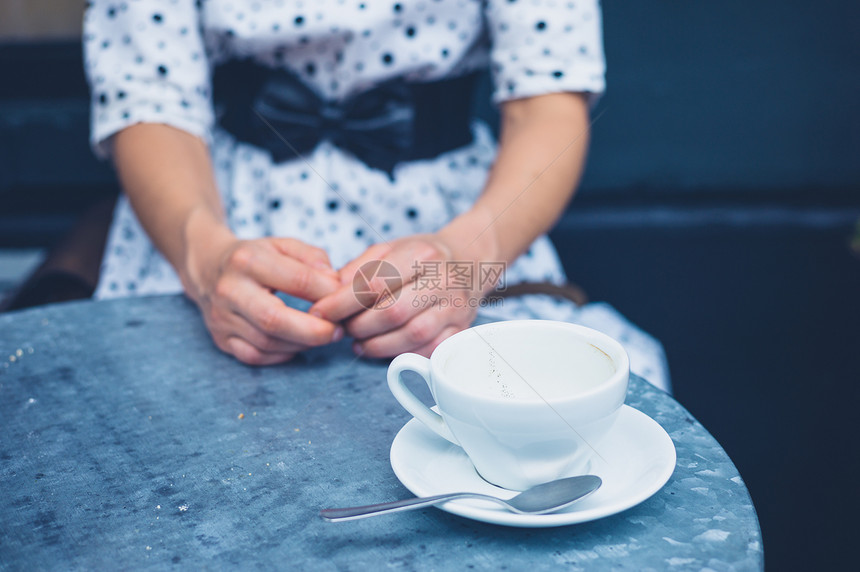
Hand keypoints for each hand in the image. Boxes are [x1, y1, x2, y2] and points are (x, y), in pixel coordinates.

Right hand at [186, 235, 343, 364]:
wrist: (207, 267)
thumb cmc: (255, 257)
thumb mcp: (282, 244)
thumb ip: (311, 257)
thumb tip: (333, 281)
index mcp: (247, 260)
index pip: (296, 280)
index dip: (327, 293)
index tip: (344, 299)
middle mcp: (229, 290)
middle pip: (274, 319)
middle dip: (313, 330)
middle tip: (338, 331)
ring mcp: (221, 317)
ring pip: (266, 343)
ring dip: (301, 344)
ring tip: (323, 336)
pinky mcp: (220, 338)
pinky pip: (254, 356)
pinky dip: (281, 355)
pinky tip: (298, 345)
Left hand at [310, 234, 489, 357]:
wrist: (469, 261)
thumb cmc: (422, 257)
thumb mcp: (389, 248)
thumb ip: (358, 269)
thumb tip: (330, 293)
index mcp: (422, 254)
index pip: (374, 284)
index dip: (341, 303)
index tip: (320, 312)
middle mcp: (443, 280)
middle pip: (392, 313)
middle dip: (358, 326)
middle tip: (342, 328)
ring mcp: (456, 307)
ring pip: (411, 335)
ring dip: (376, 345)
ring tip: (358, 342)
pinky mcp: (461, 330)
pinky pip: (428, 350)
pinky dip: (401, 353)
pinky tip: (384, 348)